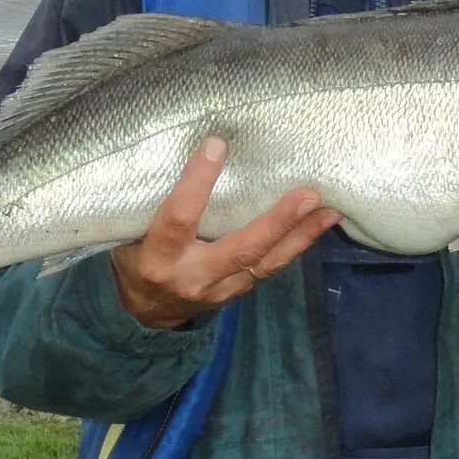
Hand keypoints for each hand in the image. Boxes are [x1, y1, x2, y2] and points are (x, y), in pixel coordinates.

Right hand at [112, 138, 339, 328]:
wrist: (143, 313)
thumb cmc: (135, 259)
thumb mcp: (129, 235)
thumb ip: (154, 204)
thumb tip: (191, 151)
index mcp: (158, 258)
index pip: (179, 217)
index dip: (196, 182)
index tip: (216, 145)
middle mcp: (193, 277)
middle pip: (241, 249)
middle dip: (277, 222)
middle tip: (308, 195)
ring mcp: (218, 290)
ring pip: (266, 264)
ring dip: (300, 237)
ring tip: (329, 211)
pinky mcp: (236, 294)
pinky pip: (270, 269)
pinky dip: (295, 247)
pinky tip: (317, 226)